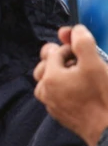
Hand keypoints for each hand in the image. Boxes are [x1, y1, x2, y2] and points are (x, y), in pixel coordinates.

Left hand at [34, 25, 107, 145]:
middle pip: (44, 67)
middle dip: (59, 60)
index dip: (70, 47)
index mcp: (50, 77)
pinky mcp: (62, 116)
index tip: (84, 50)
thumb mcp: (95, 64)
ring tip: (79, 74)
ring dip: (60, 75)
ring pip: (49, 83)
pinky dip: (65, 89)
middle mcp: (45, 92)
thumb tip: (74, 29)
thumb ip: (82, 43)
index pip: (54, 52)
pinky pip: (57, 96)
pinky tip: (82, 90)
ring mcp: (52, 106)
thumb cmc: (104, 97)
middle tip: (78, 60)